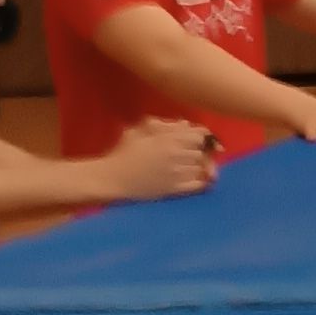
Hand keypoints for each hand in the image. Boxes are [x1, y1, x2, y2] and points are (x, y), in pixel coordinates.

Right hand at [97, 118, 218, 202]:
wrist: (112, 178)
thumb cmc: (123, 153)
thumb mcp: (140, 132)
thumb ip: (164, 126)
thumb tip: (185, 124)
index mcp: (168, 140)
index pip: (200, 135)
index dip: (202, 137)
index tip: (199, 140)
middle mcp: (176, 156)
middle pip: (202, 152)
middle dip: (199, 152)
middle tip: (194, 154)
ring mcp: (176, 174)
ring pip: (201, 168)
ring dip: (199, 167)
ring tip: (192, 166)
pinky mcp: (174, 190)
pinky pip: (198, 185)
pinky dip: (202, 182)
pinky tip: (200, 180)